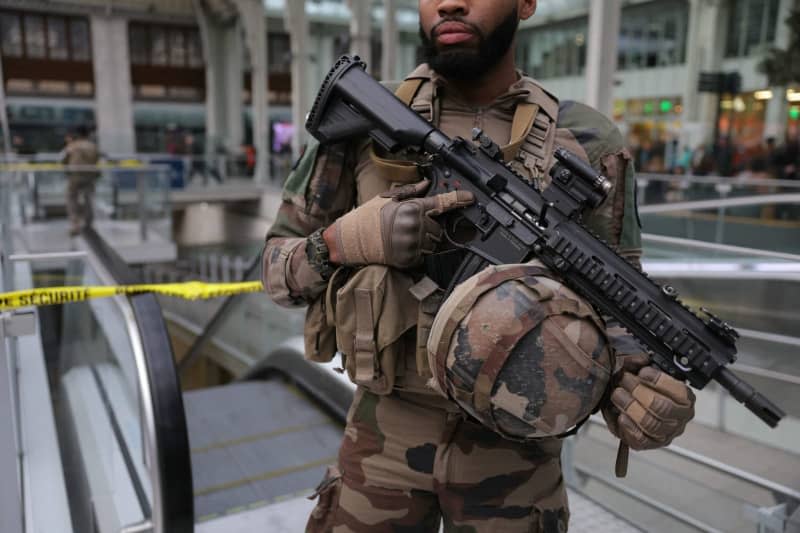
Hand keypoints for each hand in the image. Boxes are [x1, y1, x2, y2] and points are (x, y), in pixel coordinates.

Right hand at [323, 180, 473, 268]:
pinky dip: (420, 252)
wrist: (352, 240)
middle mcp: (415, 227)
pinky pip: (425, 256)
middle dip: (433, 226)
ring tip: (408, 236)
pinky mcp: (409, 260)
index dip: (459, 200)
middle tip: (415, 225)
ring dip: (428, 241)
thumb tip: (427, 184)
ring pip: (435, 244)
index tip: (470, 198)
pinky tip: (405, 246)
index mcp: (412, 209)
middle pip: (440, 228)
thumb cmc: (369, 217)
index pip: (443, 203)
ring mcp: (413, 245)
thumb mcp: (388, 198)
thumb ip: (411, 192)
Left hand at [602, 354, 694, 449]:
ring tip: (617, 394)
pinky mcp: (650, 444)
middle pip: (662, 407)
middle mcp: (679, 417)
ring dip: (630, 406)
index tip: (642, 372)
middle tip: (624, 381)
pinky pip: (641, 439)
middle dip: (639, 391)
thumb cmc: (641, 387)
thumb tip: (640, 359)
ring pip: (651, 424)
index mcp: (684, 398)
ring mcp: (666, 433)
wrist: (630, 403)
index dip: (659, 381)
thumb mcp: (641, 370)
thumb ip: (640, 363)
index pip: (678, 391)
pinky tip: (621, 415)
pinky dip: (628, 426)